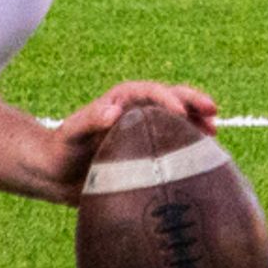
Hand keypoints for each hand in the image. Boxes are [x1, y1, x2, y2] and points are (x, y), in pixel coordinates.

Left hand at [34, 80, 224, 202]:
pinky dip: (188, 147)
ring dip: (196, 124)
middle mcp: (137, 112)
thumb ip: (90, 120)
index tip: (182, 111)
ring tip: (213, 133)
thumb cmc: (60, 149)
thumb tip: (113, 110)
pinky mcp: (145, 153)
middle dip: (193, 103)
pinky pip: (172, 145)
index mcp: (123, 101)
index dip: (170, 99)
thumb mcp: (72, 133)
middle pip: (172, 101)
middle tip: (213, 112)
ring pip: (176, 121)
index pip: (152, 92)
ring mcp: (143, 132)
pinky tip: (202, 157)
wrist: (54, 175)